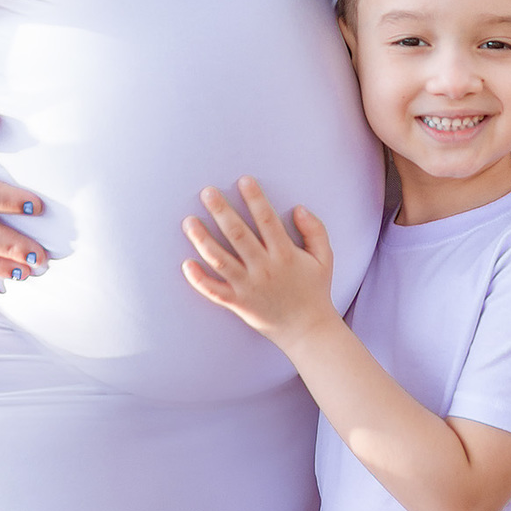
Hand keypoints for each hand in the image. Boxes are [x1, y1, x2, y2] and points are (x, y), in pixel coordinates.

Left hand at [182, 176, 335, 352]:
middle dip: (221, 211)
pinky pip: (214, 291)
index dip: (255, 198)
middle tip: (206, 192)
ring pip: (220, 260)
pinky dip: (199, 279)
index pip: (267, 220)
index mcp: (285, 255)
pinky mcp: (238, 303)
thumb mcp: (324, 258)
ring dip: (202, 240)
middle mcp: (264, 269)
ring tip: (188, 222)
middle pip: (238, 235)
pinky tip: (186, 264)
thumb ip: (315, 230)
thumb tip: (298, 208)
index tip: (243, 179)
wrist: (307, 330)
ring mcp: (248, 287)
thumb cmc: (314, 290)